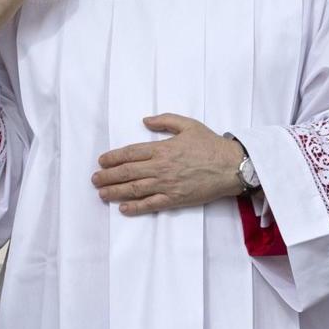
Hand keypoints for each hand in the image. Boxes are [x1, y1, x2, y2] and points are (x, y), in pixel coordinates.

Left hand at [93, 114, 246, 215]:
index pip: (130, 153)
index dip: (113, 158)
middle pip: (127, 172)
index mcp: (162, 149)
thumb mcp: (188, 125)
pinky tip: (123, 208)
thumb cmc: (211, 145)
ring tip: (101, 193)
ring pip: (134, 189)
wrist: (233, 166)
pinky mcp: (175, 199)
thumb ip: (165, 120)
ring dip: (115, 192)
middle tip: (95, 179)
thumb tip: (145, 120)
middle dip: (107, 176)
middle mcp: (161, 167)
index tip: (101, 161)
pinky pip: (151, 204)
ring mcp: (167, 184)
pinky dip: (135, 207)